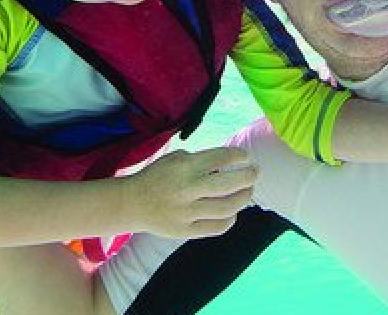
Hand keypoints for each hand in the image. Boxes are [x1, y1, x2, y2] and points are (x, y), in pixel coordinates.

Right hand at [123, 147, 257, 238]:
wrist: (132, 204)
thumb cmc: (156, 177)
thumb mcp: (174, 159)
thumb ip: (199, 160)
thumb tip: (228, 163)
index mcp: (183, 167)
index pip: (220, 159)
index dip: (238, 156)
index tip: (246, 156)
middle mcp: (187, 189)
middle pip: (228, 184)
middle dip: (248, 177)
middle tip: (255, 173)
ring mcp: (187, 212)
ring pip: (226, 208)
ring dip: (243, 198)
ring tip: (248, 192)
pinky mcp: (186, 230)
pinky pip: (216, 227)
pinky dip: (229, 219)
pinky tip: (232, 212)